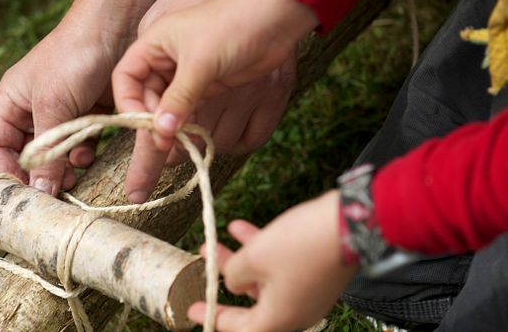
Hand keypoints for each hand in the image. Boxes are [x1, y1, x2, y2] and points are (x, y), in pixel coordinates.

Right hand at [0, 4, 126, 194]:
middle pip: (29, 153)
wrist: (116, 24)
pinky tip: (93, 150)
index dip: (9, 170)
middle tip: (61, 188)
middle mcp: (33, 108)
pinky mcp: (89, 111)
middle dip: (43, 171)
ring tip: (79, 167)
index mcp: (11, 101)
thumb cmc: (74, 57)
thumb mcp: (54, 104)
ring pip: (58, 151)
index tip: (29, 190)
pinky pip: (82, 142)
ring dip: (68, 164)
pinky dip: (86, 150)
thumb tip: (40, 191)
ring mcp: (63, 110)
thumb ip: (47, 149)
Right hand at [121, 0, 296, 202]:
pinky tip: (191, 142)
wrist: (277, 17)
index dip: (129, 104)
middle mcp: (166, 60)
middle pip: (146, 100)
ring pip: (169, 109)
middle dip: (152, 126)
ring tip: (173, 156)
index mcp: (154, 44)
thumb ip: (179, 98)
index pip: (126, 78)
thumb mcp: (201, 62)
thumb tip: (161, 133)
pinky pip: (190, 111)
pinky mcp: (209, 85)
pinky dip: (189, 126)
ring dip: (171, 131)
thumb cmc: (234, 26)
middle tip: (160, 153)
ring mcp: (188, 74)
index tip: (145, 125)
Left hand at [189, 191, 357, 331]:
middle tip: (204, 262)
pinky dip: (262, 251)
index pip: (241, 328)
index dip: (214, 318)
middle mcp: (295, 312)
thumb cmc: (301, 245)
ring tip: (218, 238)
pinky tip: (240, 227)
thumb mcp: (255, 257)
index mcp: (279, 319)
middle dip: (225, 278)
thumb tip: (234, 282)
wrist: (351, 223)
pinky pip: (281, 267)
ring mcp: (308, 293)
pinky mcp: (316, 273)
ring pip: (264, 280)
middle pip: (251, 302)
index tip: (193, 309)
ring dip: (241, 259)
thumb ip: (236, 273)